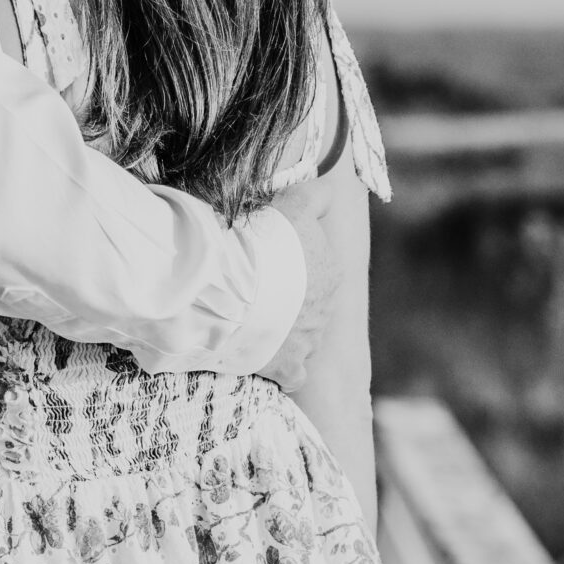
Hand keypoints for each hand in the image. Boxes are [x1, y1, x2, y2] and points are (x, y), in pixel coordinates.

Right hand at [260, 199, 343, 394]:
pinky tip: (265, 357)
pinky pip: (293, 373)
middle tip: (256, 289)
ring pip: (303, 337)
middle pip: (309, 305)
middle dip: (289, 300)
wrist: (232, 289)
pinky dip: (283, 368)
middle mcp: (327, 311)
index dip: (291, 265)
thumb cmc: (260, 244)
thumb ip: (317, 197)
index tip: (266, 260)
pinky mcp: (289, 368)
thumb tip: (330, 190)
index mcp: (331, 274)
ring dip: (283, 332)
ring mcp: (310, 342)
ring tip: (252, 321)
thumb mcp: (293, 206)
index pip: (317, 269)